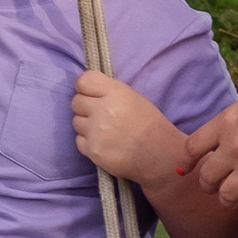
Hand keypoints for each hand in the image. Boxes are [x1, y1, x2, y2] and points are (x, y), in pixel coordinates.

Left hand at [71, 68, 175, 187]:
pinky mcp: (93, 151)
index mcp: (115, 93)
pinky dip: (89, 142)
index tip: (91, 93)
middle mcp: (103, 111)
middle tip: (100, 114)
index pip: (84, 81)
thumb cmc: (150, 124)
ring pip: (76, 122)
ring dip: (87, 125)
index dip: (85, 87)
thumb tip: (88, 90)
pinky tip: (104, 143)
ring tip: (105, 131)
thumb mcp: (134, 97)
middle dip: (86, 106)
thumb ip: (109, 91)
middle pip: (76, 102)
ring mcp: (96, 132)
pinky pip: (79, 141)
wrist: (160, 156)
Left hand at [178, 73, 237, 224]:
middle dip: (208, 184)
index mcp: (227, 122)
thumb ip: (235, 121)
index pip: (192, 148)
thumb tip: (226, 133)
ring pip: (226, 196)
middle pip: (207, 176)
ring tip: (231, 201)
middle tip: (214, 187)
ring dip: (226, 201)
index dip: (186, 163)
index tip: (185, 171)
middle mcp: (235, 146)